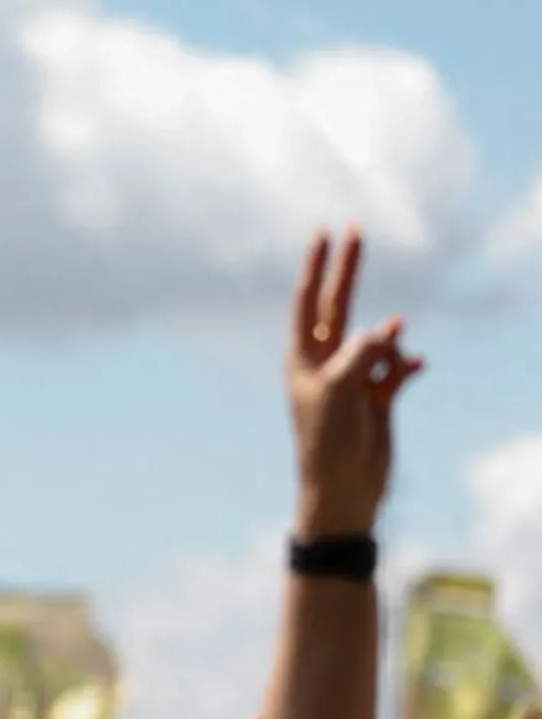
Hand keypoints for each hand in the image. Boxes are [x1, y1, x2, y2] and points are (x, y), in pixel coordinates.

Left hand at [286, 228, 421, 536]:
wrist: (343, 489)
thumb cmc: (327, 441)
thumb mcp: (338, 392)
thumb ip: (359, 355)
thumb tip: (385, 328)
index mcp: (302, 358)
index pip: (308, 301)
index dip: (317, 266)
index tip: (324, 232)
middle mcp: (325, 363)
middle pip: (338, 306)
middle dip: (349, 270)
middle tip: (357, 229)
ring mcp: (352, 379)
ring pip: (377, 340)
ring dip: (389, 340)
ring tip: (393, 349)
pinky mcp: (378, 398)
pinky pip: (398, 369)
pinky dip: (407, 365)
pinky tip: (416, 366)